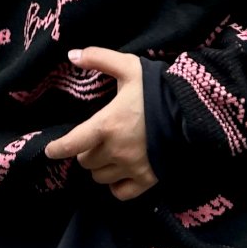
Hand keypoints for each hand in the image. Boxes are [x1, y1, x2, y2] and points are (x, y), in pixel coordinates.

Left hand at [43, 46, 158, 201]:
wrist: (195, 110)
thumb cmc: (158, 88)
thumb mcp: (129, 67)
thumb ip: (99, 59)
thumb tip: (71, 54)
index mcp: (106, 125)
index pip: (72, 144)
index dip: (57, 149)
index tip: (51, 150)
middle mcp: (116, 151)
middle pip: (86, 161)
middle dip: (86, 151)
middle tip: (96, 140)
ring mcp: (132, 168)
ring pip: (100, 177)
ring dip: (100, 167)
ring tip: (109, 154)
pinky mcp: (148, 180)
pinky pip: (121, 193)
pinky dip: (116, 186)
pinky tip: (121, 174)